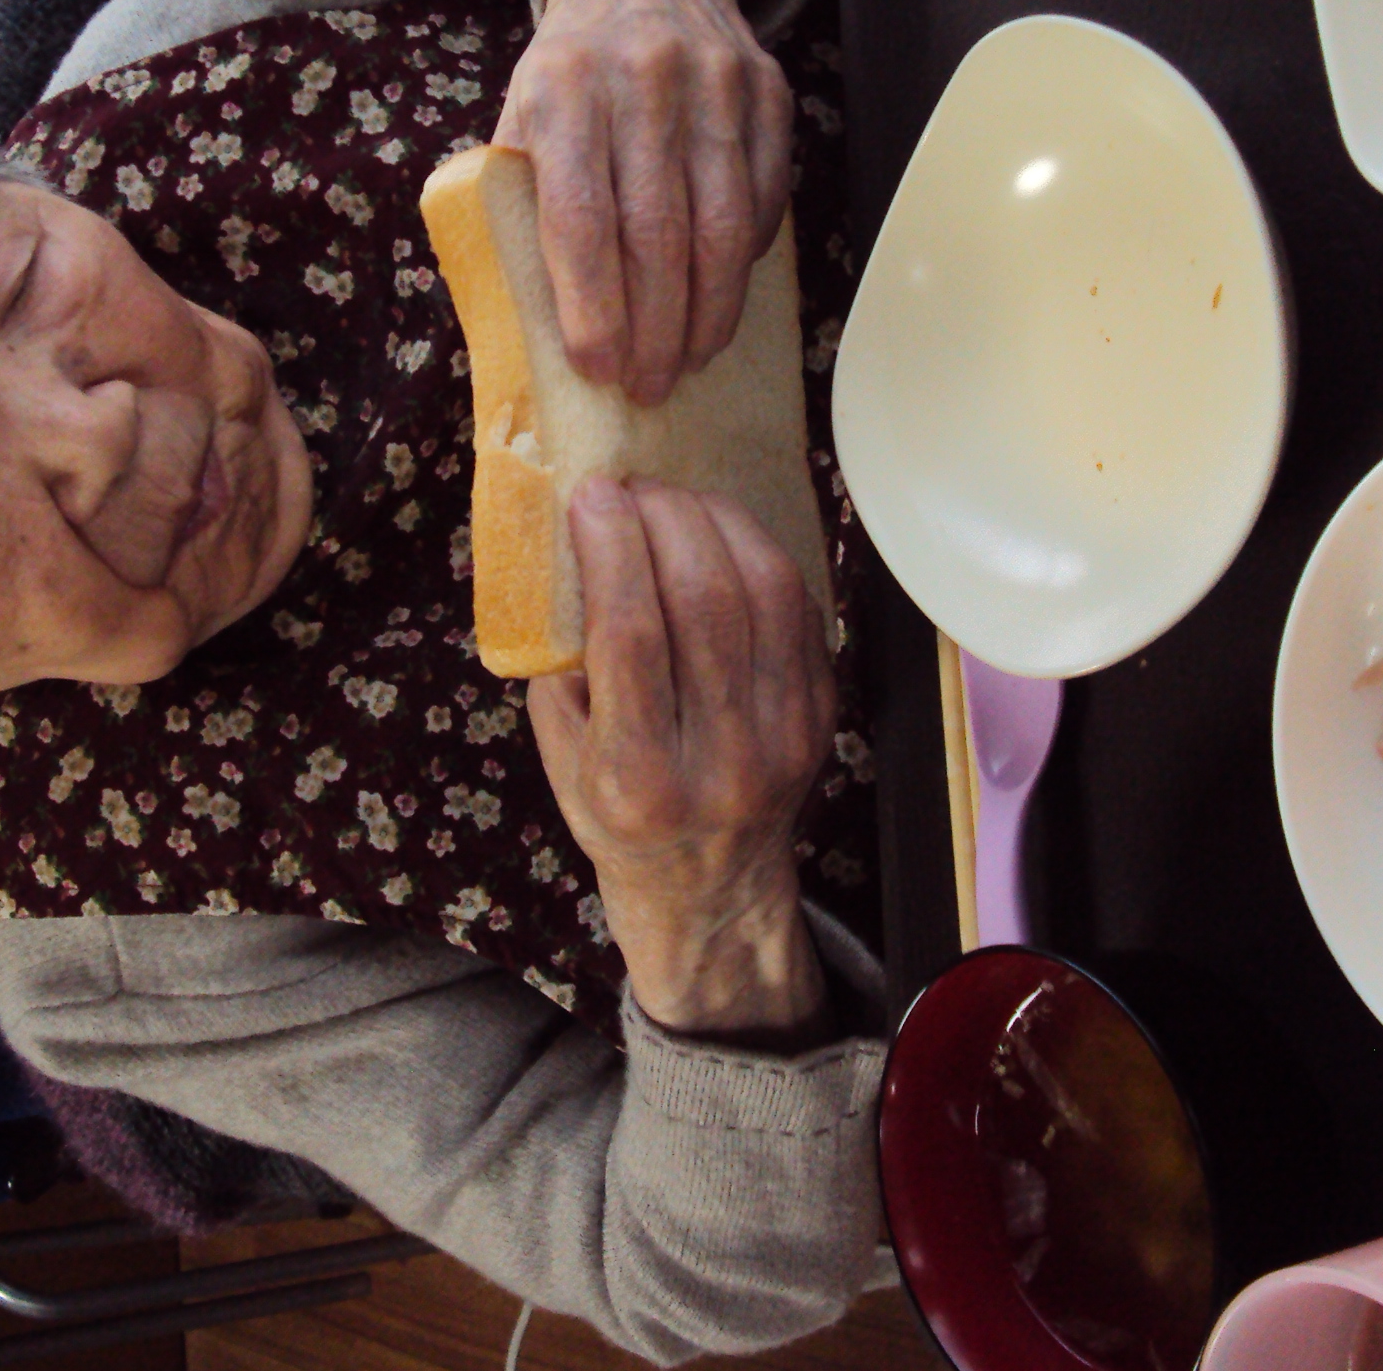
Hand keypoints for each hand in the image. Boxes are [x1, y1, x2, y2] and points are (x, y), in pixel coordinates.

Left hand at [495, 0, 792, 406]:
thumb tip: (530, 321)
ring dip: (709, 310)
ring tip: (690, 360)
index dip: (593, 305)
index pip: (582, 219)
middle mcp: (643, 81)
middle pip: (658, 234)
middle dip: (655, 327)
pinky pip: (765, 198)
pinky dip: (746, 262)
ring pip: (723, 225)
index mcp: (564, 90)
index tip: (598, 368)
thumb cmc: (569, 70)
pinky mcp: (768, 91)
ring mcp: (716, 83)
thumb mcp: (520, 118)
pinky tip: (722, 299)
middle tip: (649, 386)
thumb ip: (518, 203)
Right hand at [527, 476, 832, 1040]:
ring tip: (674, 501)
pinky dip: (758, 553)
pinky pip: (799, 608)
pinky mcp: (822, 715)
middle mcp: (722, 761)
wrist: (712, 894)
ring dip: (715, 522)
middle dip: (665, 519)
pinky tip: (720, 534)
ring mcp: (785, 738)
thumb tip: (570, 548)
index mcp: (639, 780)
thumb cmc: (617, 817)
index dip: (612, 548)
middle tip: (633, 488)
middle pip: (706, 600)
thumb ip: (563, 665)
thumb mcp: (560, 761)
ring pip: (765, 592)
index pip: (631, 634)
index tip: (592, 496)